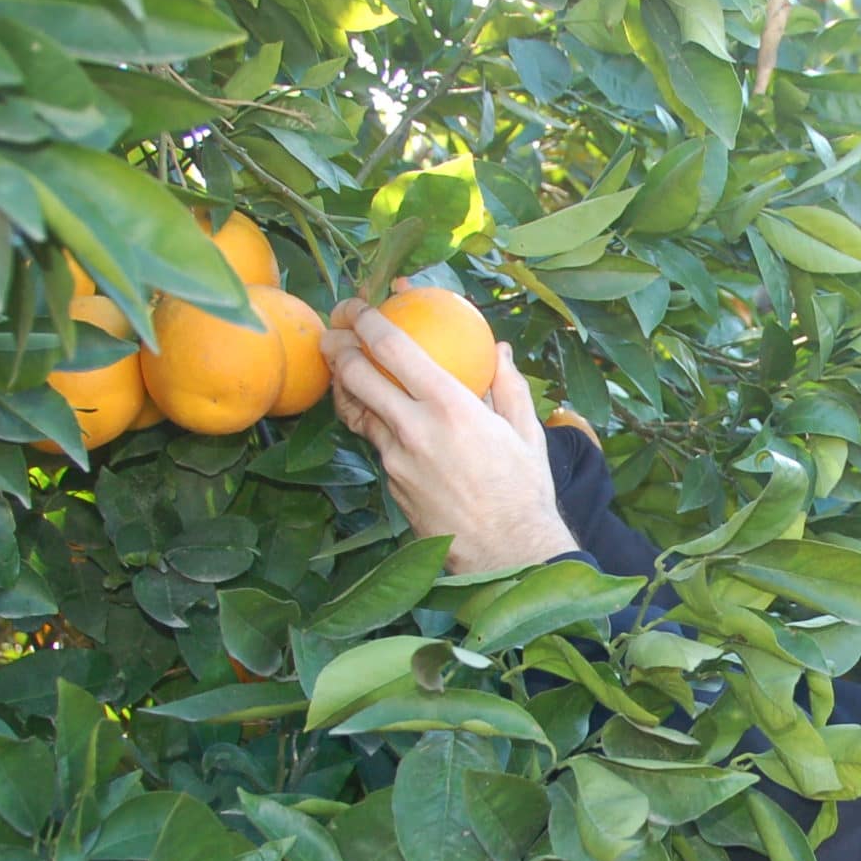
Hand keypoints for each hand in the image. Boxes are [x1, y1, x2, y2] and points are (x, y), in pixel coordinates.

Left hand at [321, 290, 578, 574]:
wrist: (506, 554)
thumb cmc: (523, 491)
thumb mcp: (526, 432)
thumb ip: (509, 384)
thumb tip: (499, 350)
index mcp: (450, 406)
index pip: (391, 348)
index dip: (366, 319)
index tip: (358, 306)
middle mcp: (414, 429)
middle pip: (355, 375)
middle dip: (337, 345)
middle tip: (335, 331)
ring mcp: (396, 459)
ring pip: (357, 410)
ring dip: (345, 384)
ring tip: (343, 366)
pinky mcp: (390, 484)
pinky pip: (376, 443)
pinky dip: (372, 422)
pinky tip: (376, 413)